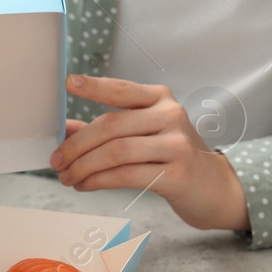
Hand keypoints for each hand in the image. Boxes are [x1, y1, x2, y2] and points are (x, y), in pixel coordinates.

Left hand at [50, 74, 250, 231]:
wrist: (214, 188)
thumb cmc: (172, 156)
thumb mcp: (144, 134)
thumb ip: (107, 129)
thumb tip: (65, 129)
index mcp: (160, 99)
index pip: (121, 90)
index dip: (94, 86)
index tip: (69, 83)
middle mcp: (171, 115)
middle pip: (111, 125)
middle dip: (77, 145)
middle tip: (57, 160)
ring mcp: (177, 145)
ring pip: (116, 152)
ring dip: (84, 166)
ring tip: (67, 177)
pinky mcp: (177, 174)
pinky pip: (127, 175)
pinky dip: (99, 181)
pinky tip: (86, 185)